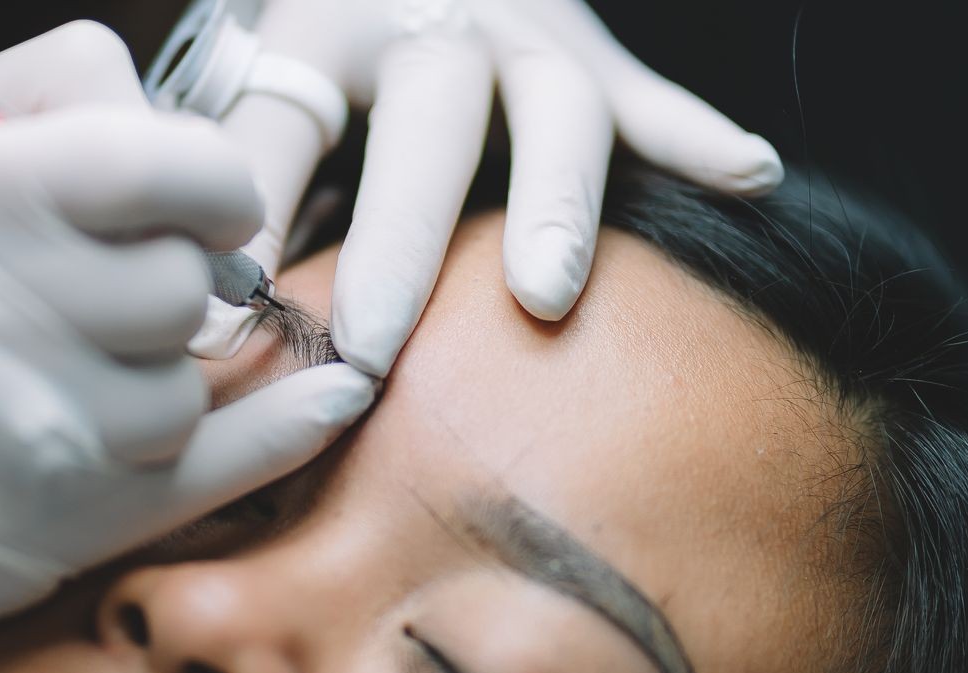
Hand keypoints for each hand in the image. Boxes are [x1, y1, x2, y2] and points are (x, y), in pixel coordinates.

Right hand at [0, 22, 375, 639]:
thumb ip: (49, 106)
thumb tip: (180, 126)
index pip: (180, 167)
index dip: (211, 189)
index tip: (200, 210)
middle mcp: (5, 311)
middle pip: (188, 290)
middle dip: (163, 294)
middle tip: (98, 306)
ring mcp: (41, 429)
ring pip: (185, 389)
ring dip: (147, 382)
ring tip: (57, 387)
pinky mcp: (66, 523)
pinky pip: (225, 467)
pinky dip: (287, 432)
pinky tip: (331, 398)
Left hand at [203, 0, 783, 376]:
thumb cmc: (341, 29)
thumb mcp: (271, 69)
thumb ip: (250, 173)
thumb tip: (212, 305)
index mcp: (332, 24)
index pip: (287, 123)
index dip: (255, 217)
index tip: (225, 323)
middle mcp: (438, 24)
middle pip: (427, 119)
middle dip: (404, 235)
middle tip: (374, 346)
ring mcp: (532, 36)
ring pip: (555, 110)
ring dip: (554, 202)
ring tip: (546, 293)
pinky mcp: (598, 56)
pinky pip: (653, 97)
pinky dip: (699, 138)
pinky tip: (754, 175)